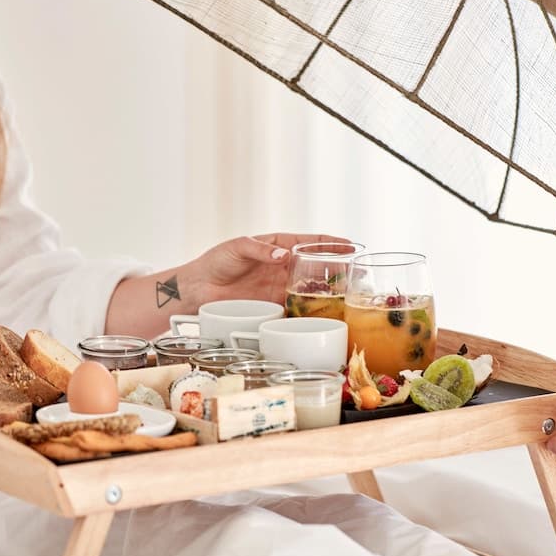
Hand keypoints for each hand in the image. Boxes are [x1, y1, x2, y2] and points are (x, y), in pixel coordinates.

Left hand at [189, 233, 347, 304]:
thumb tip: (284, 256)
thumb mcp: (238, 248)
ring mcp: (279, 286)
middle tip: (357, 273)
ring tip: (346, 294)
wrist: (198, 288)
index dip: (332, 243)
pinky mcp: (272, 305)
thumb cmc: (216, 261)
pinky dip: (309, 310)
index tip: (351, 245)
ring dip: (327, 291)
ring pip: (309, 287)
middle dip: (337, 268)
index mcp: (277, 245)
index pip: (310, 241)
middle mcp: (282, 265)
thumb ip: (261, 251)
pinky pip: (295, 307)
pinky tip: (322, 314)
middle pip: (316, 265)